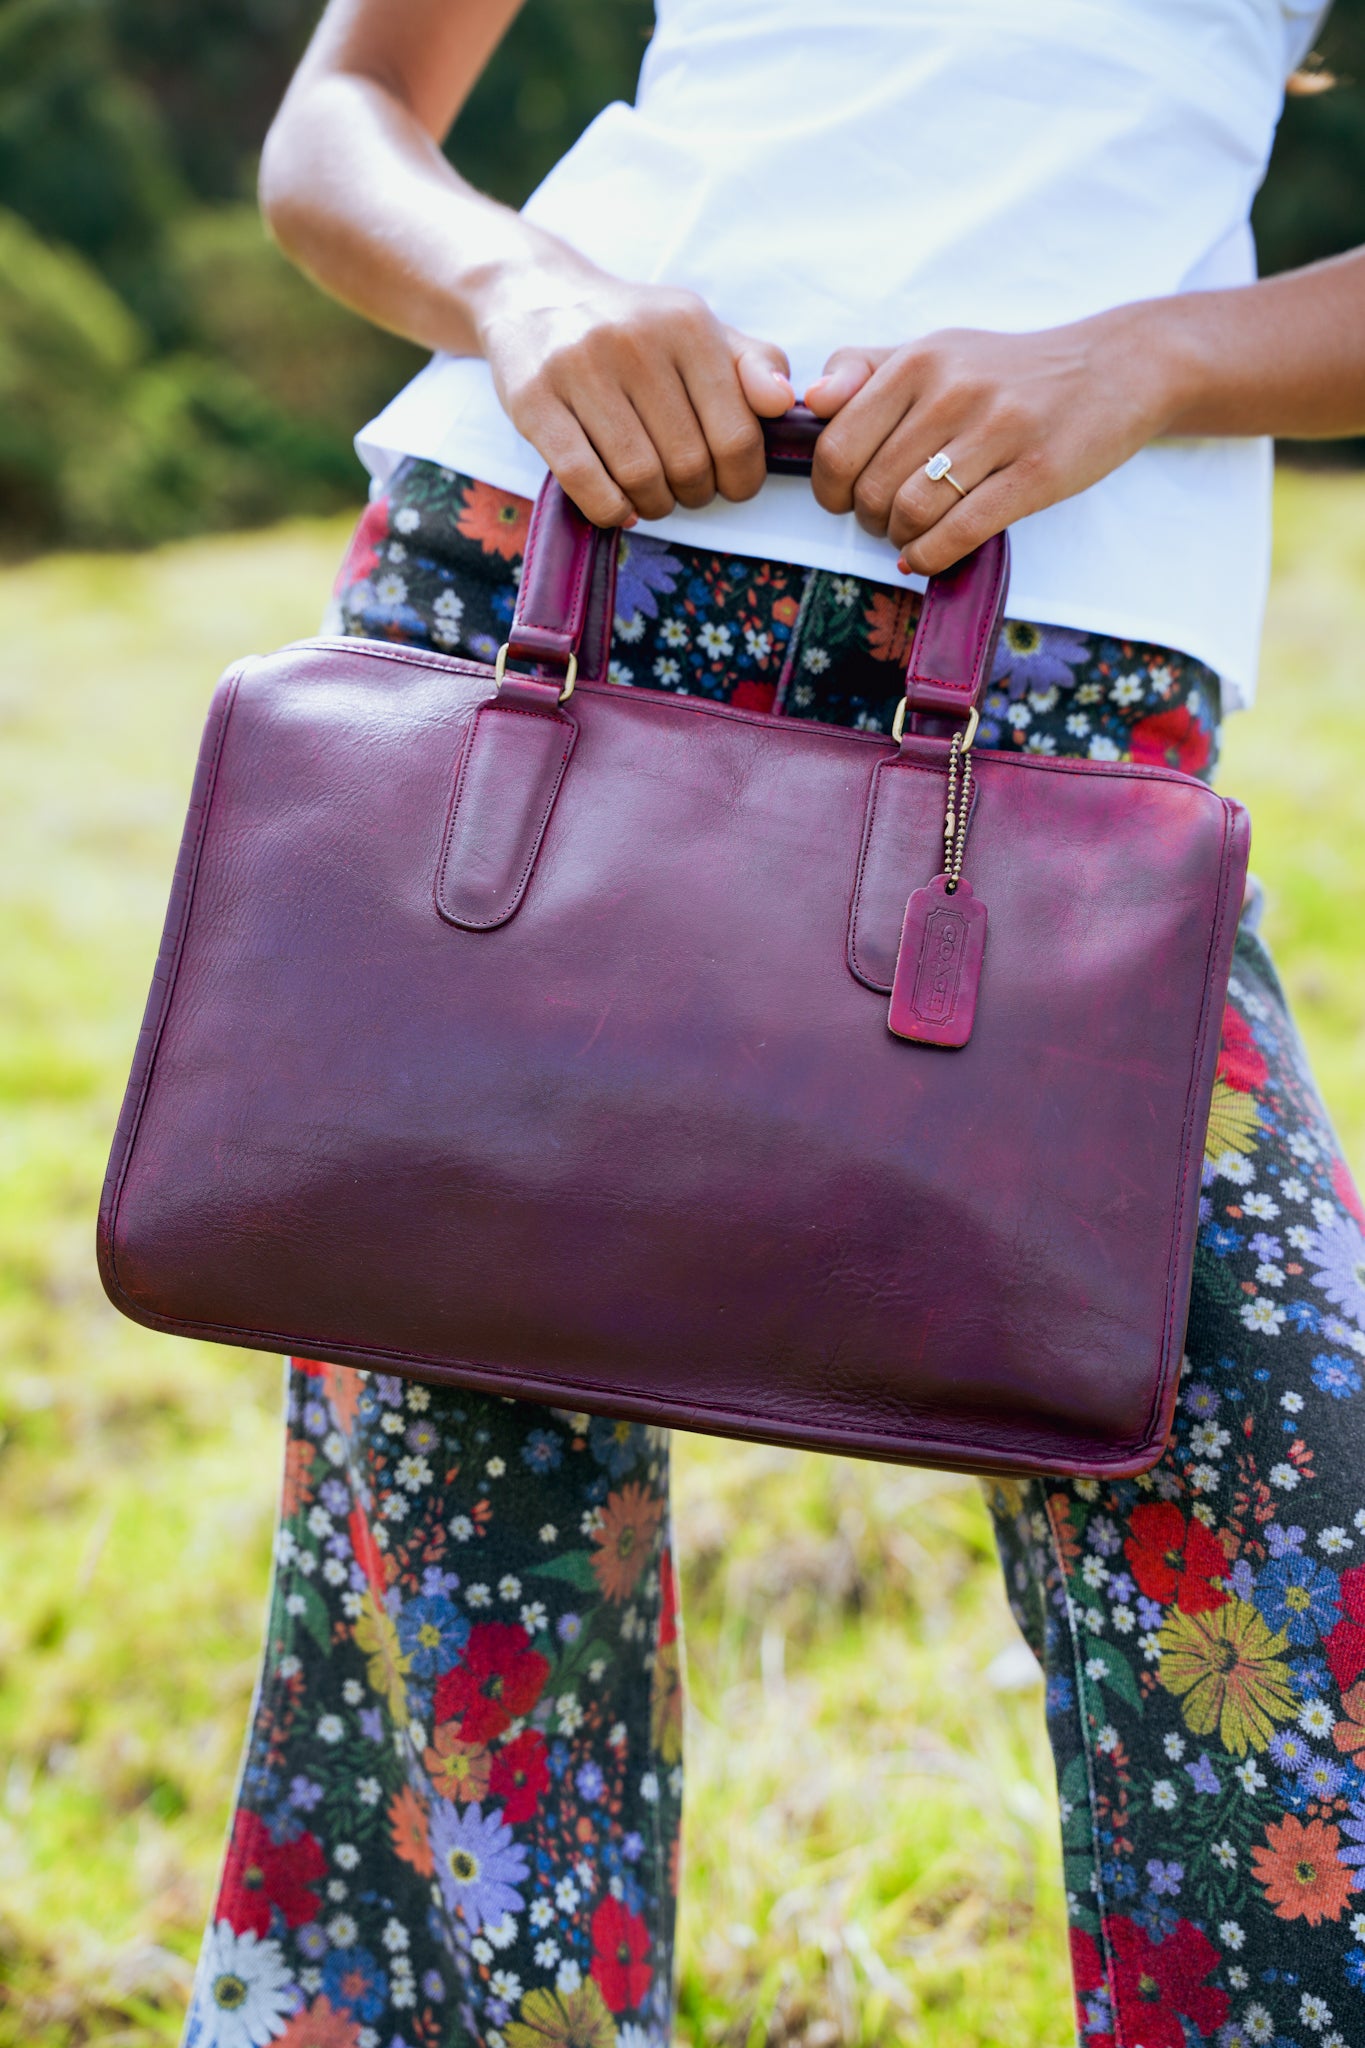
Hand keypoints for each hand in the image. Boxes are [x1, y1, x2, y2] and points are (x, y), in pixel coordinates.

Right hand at [473, 253, 794, 526]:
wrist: (533, 294)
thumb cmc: (633, 329)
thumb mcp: (697, 330)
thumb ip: (753, 364)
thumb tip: (783, 402)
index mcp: (687, 325)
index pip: (736, 433)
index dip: (742, 477)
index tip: (731, 484)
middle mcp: (635, 341)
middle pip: (688, 462)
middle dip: (696, 494)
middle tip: (687, 492)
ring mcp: (579, 368)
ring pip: (639, 475)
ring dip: (654, 504)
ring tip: (653, 497)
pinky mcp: (534, 399)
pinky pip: (583, 478)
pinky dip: (609, 508)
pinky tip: (618, 507)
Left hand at [803, 313, 1175, 573]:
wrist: (1114, 369)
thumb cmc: (1009, 372)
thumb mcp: (937, 349)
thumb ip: (866, 369)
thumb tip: (810, 401)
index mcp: (919, 360)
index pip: (837, 443)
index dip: (830, 487)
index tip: (846, 496)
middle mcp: (954, 390)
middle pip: (871, 486)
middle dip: (867, 518)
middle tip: (887, 518)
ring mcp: (998, 431)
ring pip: (911, 512)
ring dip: (901, 538)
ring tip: (912, 532)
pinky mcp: (1036, 473)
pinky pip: (959, 532)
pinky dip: (931, 556)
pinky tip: (929, 556)